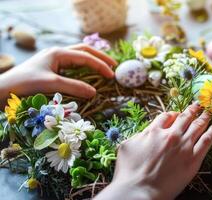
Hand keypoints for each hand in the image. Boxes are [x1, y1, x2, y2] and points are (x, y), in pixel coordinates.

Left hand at [0, 44, 115, 106]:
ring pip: (79, 58)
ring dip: (93, 62)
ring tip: (105, 69)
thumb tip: (94, 92)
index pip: (85, 56)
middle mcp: (57, 54)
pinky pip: (72, 67)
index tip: (112, 75)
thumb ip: (74, 87)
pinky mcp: (52, 69)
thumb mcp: (51, 84)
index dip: (100, 65)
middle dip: (100, 58)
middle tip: (114, 66)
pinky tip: (89, 76)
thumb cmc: (25, 84)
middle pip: (84, 51)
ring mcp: (54, 61)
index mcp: (58, 53)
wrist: (4, 90)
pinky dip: (84, 70)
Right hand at [95, 103, 211, 199]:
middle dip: (192, 110)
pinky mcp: (193, 159)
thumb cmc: (129, 172)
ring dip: (204, 117)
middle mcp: (171, 135)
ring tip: (208, 112)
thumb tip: (147, 132)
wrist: (140, 191)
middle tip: (198, 105)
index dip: (173, 113)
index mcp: (154, 131)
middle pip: (185, 118)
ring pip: (197, 126)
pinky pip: (206, 141)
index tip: (177, 114)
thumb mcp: (127, 146)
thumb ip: (140, 135)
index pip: (167, 116)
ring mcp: (184, 146)